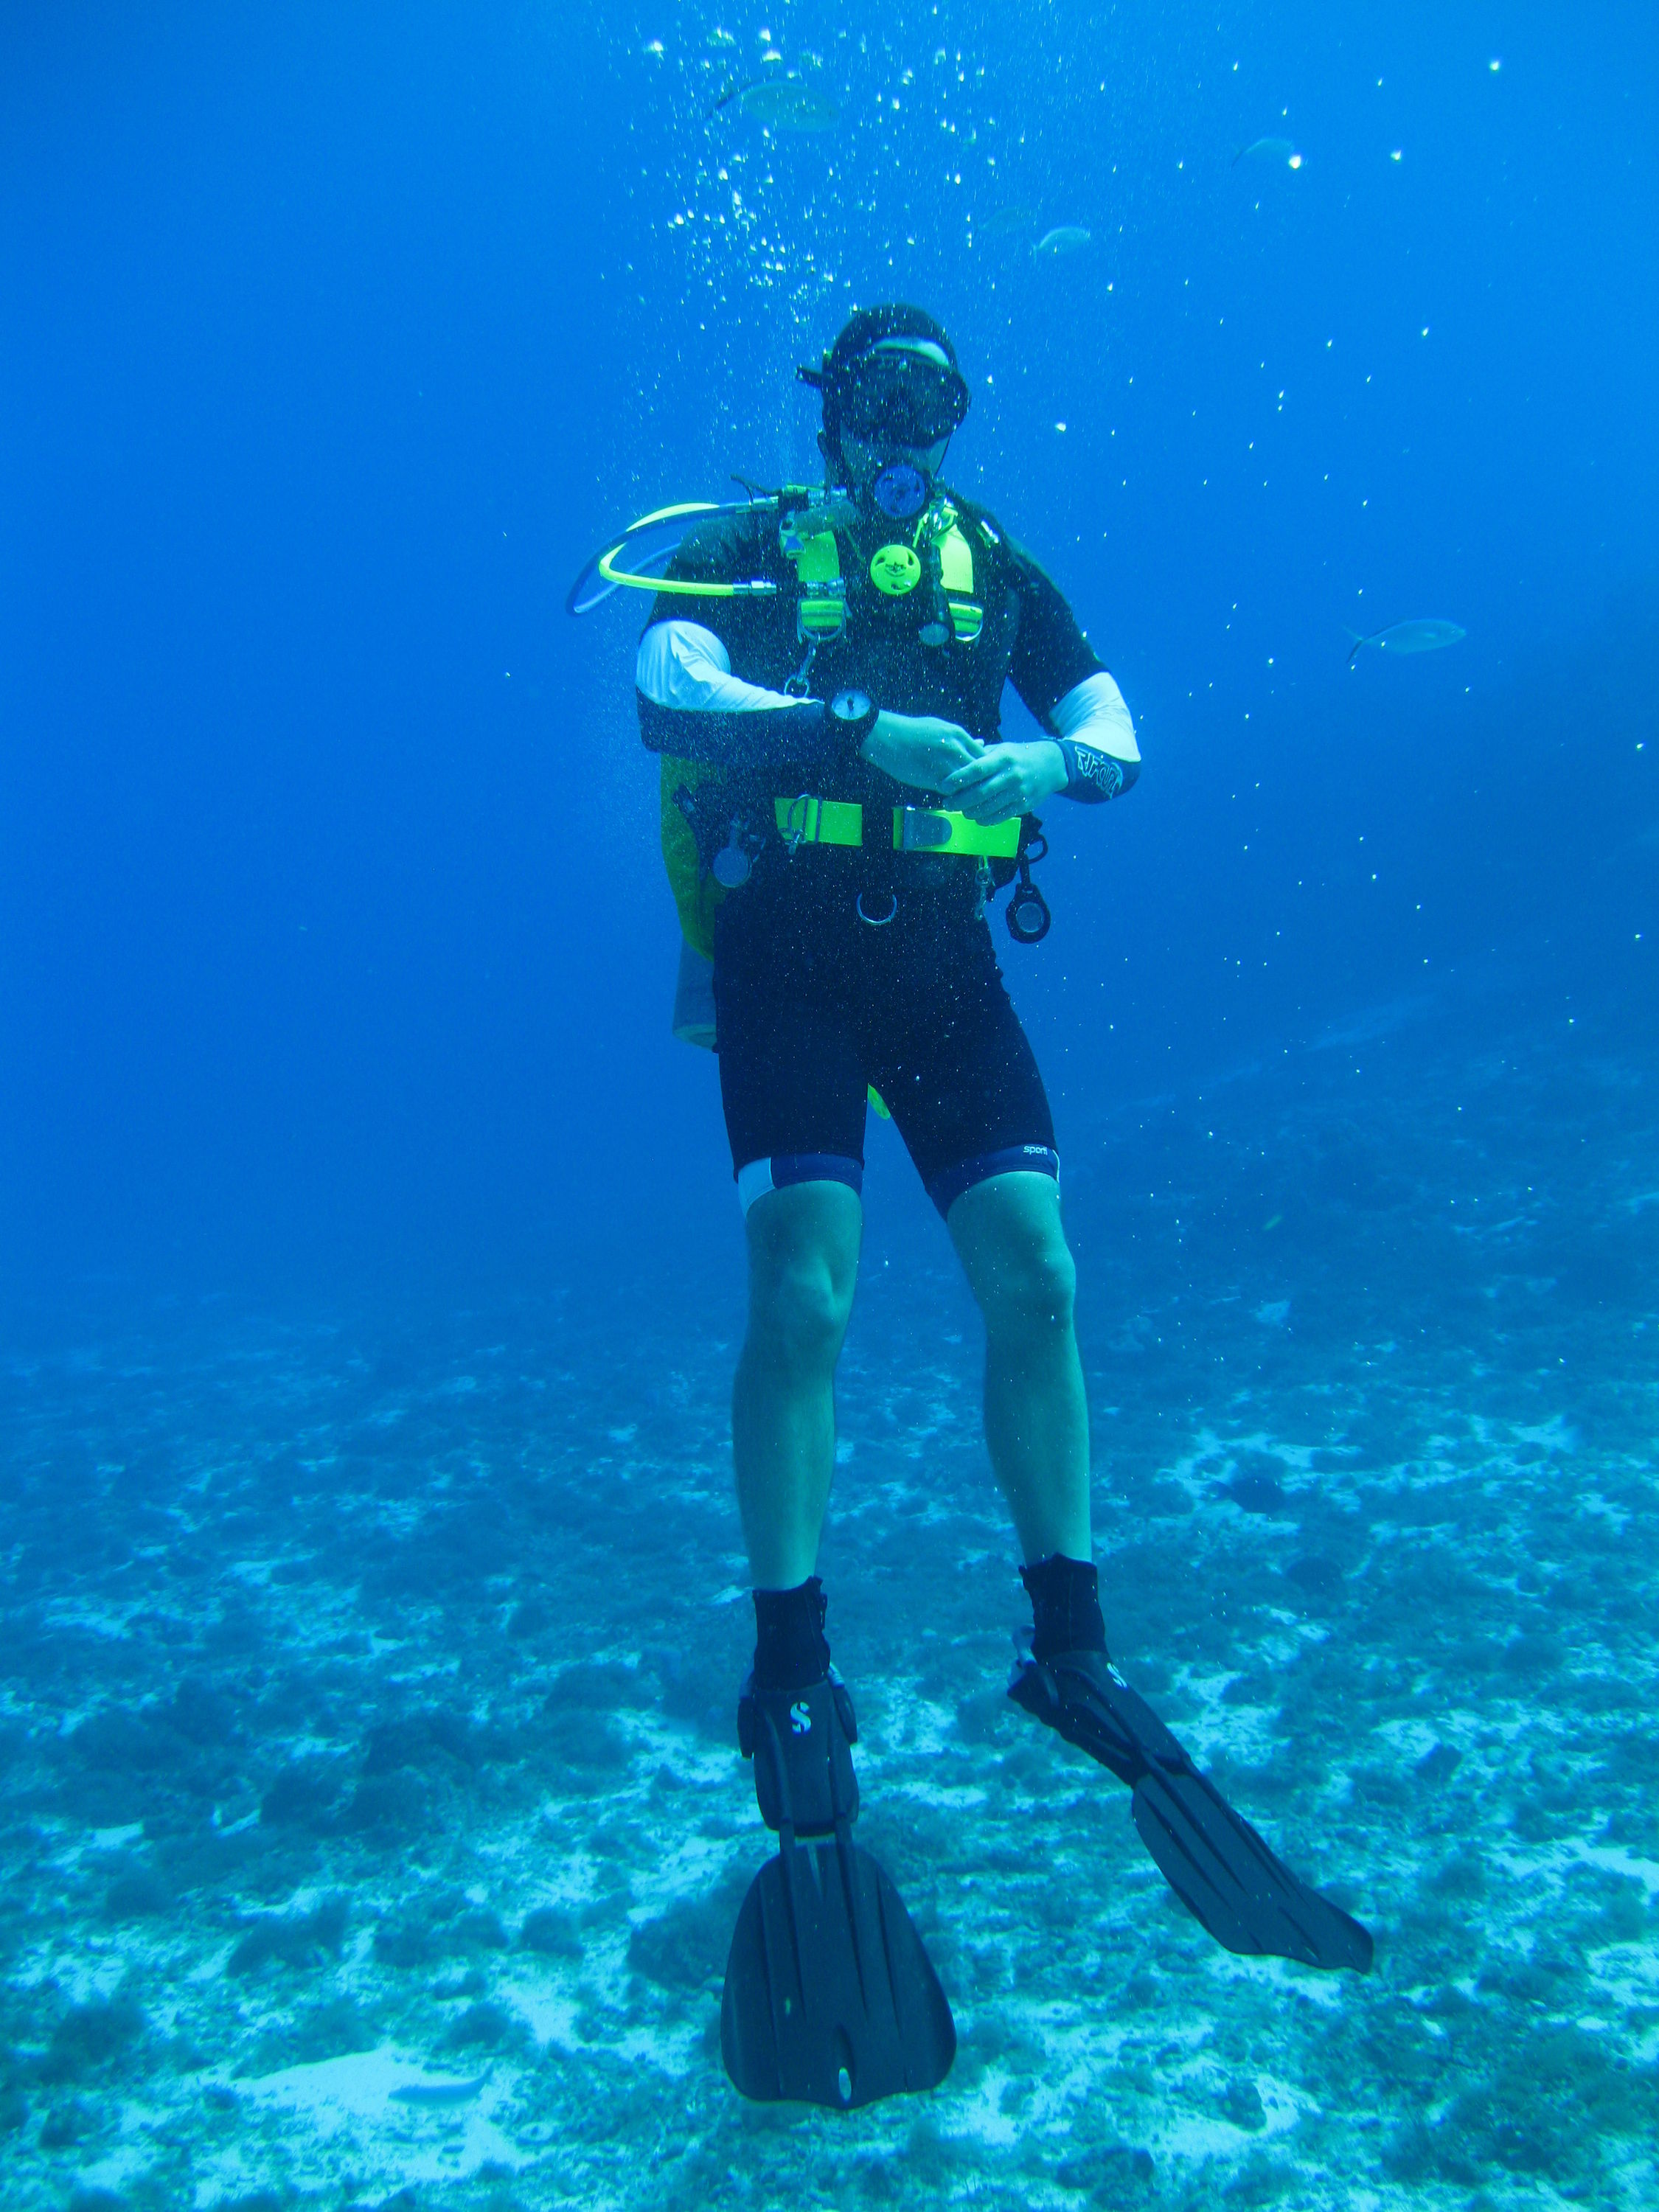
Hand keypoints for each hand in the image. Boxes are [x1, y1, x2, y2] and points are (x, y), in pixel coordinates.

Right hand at [861, 710, 981, 792]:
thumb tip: (980, 743)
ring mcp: (945, 763)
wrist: (887, 737)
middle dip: (982, 783)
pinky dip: (953, 797)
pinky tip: (951, 800)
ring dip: (968, 793)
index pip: (985, 755)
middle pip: (981, 771)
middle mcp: (956, 748)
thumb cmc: (912, 731)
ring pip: (968, 784)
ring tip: (967, 799)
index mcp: (959, 735)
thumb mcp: (941, 728)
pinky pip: (951, 792)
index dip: (986, 769)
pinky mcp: (932, 777)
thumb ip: (962, 739)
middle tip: (980, 793)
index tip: (984, 777)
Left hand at [942, 739, 1067, 823]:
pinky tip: (977, 817)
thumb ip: (980, 756)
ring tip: (961, 811)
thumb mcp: (1002, 749)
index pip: (976, 770)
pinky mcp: (1024, 805)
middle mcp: (1011, 775)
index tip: (943, 786)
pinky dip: (986, 819)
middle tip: (947, 804)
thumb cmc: (1018, 756)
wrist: (1050, 765)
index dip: (958, 779)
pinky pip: (1000, 816)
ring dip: (971, 812)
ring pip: (989, 807)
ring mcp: (1018, 792)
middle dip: (960, 801)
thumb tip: (955, 761)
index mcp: (1003, 758)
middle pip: (980, 792)